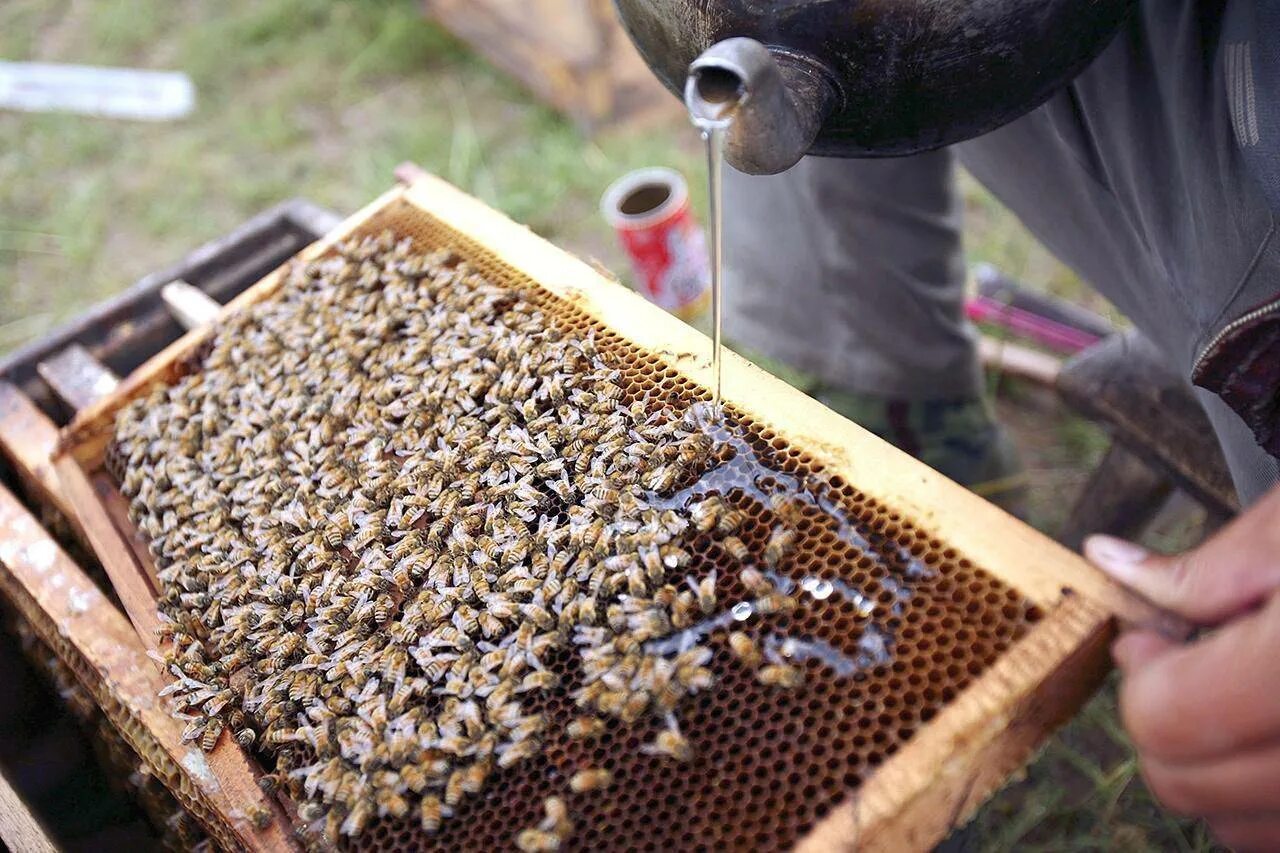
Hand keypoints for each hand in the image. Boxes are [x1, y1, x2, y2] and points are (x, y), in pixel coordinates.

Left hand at [1085, 485, 1279, 851]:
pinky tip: (1273, 726)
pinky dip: (1265, 796)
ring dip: (1217, 769)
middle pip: (1186, 786)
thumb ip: (1203, 569)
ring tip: (1246, 693)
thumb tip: (1107, 562)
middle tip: (1195, 662)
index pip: (1165, 721)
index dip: (1142, 673)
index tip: (1153, 638)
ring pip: (1238, 830)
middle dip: (1169, 721)